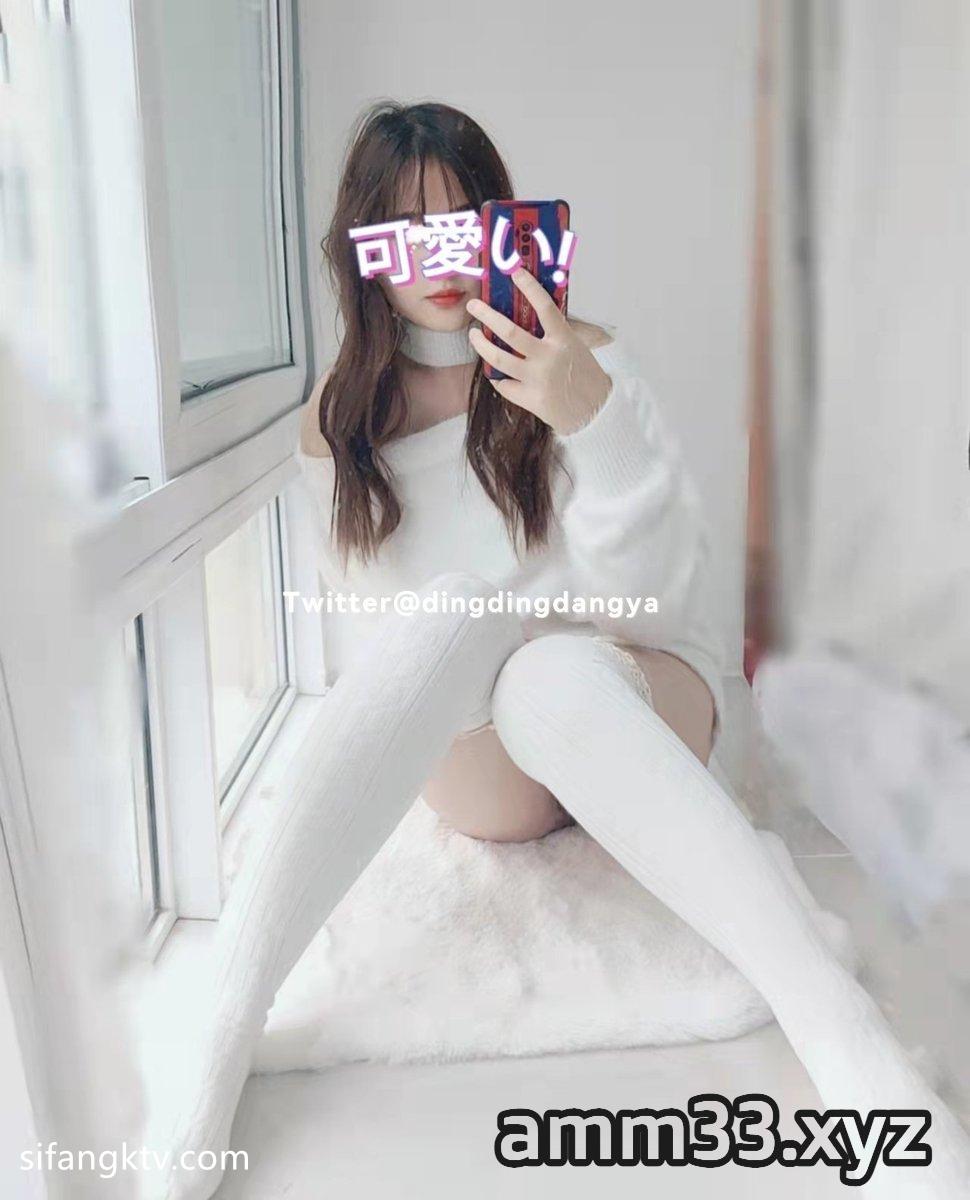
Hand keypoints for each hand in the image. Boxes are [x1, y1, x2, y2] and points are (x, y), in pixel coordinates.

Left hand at [466, 269, 611, 434]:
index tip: (515, 273)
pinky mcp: (530, 399)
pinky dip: (498, 378)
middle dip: (487, 316)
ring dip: (482, 345)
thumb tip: (532, 311)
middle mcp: (548, 357)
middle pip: (510, 333)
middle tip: (473, 305)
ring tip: (474, 335)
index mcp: (563, 339)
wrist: (595, 412)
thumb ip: (555, 332)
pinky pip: (504, 385)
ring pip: (499, 359)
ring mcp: (537, 379)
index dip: (530, 287)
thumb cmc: (585, 376)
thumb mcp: (577, 347)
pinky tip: (496, 372)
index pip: (545, 307)